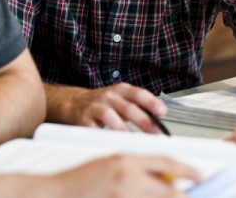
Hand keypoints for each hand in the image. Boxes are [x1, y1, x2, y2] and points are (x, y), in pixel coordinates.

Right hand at [46, 83, 167, 133]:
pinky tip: (112, 144)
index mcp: (121, 90)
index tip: (162, 112)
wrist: (73, 103)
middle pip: (128, 108)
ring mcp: (95, 107)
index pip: (139, 94)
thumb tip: (159, 122)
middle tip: (155, 134)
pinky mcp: (83, 119)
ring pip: (111, 118)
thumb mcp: (121, 99)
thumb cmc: (102, 104)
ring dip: (124, 131)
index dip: (151, 103)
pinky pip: (94, 129)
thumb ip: (139, 108)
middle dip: (144, 122)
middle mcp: (108, 97)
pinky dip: (103, 137)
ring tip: (135, 142)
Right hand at [52, 154, 200, 197]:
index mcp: (126, 161)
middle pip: (169, 191)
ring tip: (148, 194)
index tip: (199, 175)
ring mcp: (123, 197)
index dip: (187, 170)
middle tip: (186, 195)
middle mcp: (127, 179)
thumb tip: (164, 176)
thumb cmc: (81, 178)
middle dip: (180, 195)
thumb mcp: (112, 163)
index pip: (167, 164)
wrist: (57, 193)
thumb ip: (137, 168)